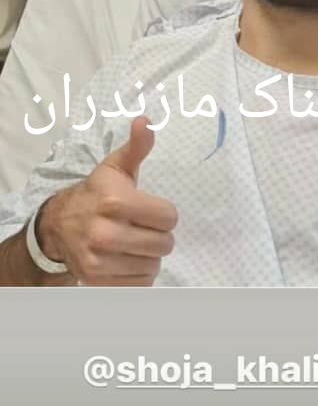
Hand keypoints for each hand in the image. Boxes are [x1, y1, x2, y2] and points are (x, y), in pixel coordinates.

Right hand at [38, 116, 176, 285]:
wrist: (59, 225)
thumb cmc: (96, 193)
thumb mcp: (114, 167)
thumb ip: (136, 147)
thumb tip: (146, 121)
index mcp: (115, 203)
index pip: (169, 218)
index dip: (163, 214)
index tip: (149, 210)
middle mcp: (106, 233)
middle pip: (165, 244)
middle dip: (157, 235)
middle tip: (140, 228)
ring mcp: (101, 260)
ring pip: (154, 265)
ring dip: (148, 255)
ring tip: (132, 243)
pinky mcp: (98, 280)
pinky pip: (141, 284)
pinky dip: (138, 273)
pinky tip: (126, 259)